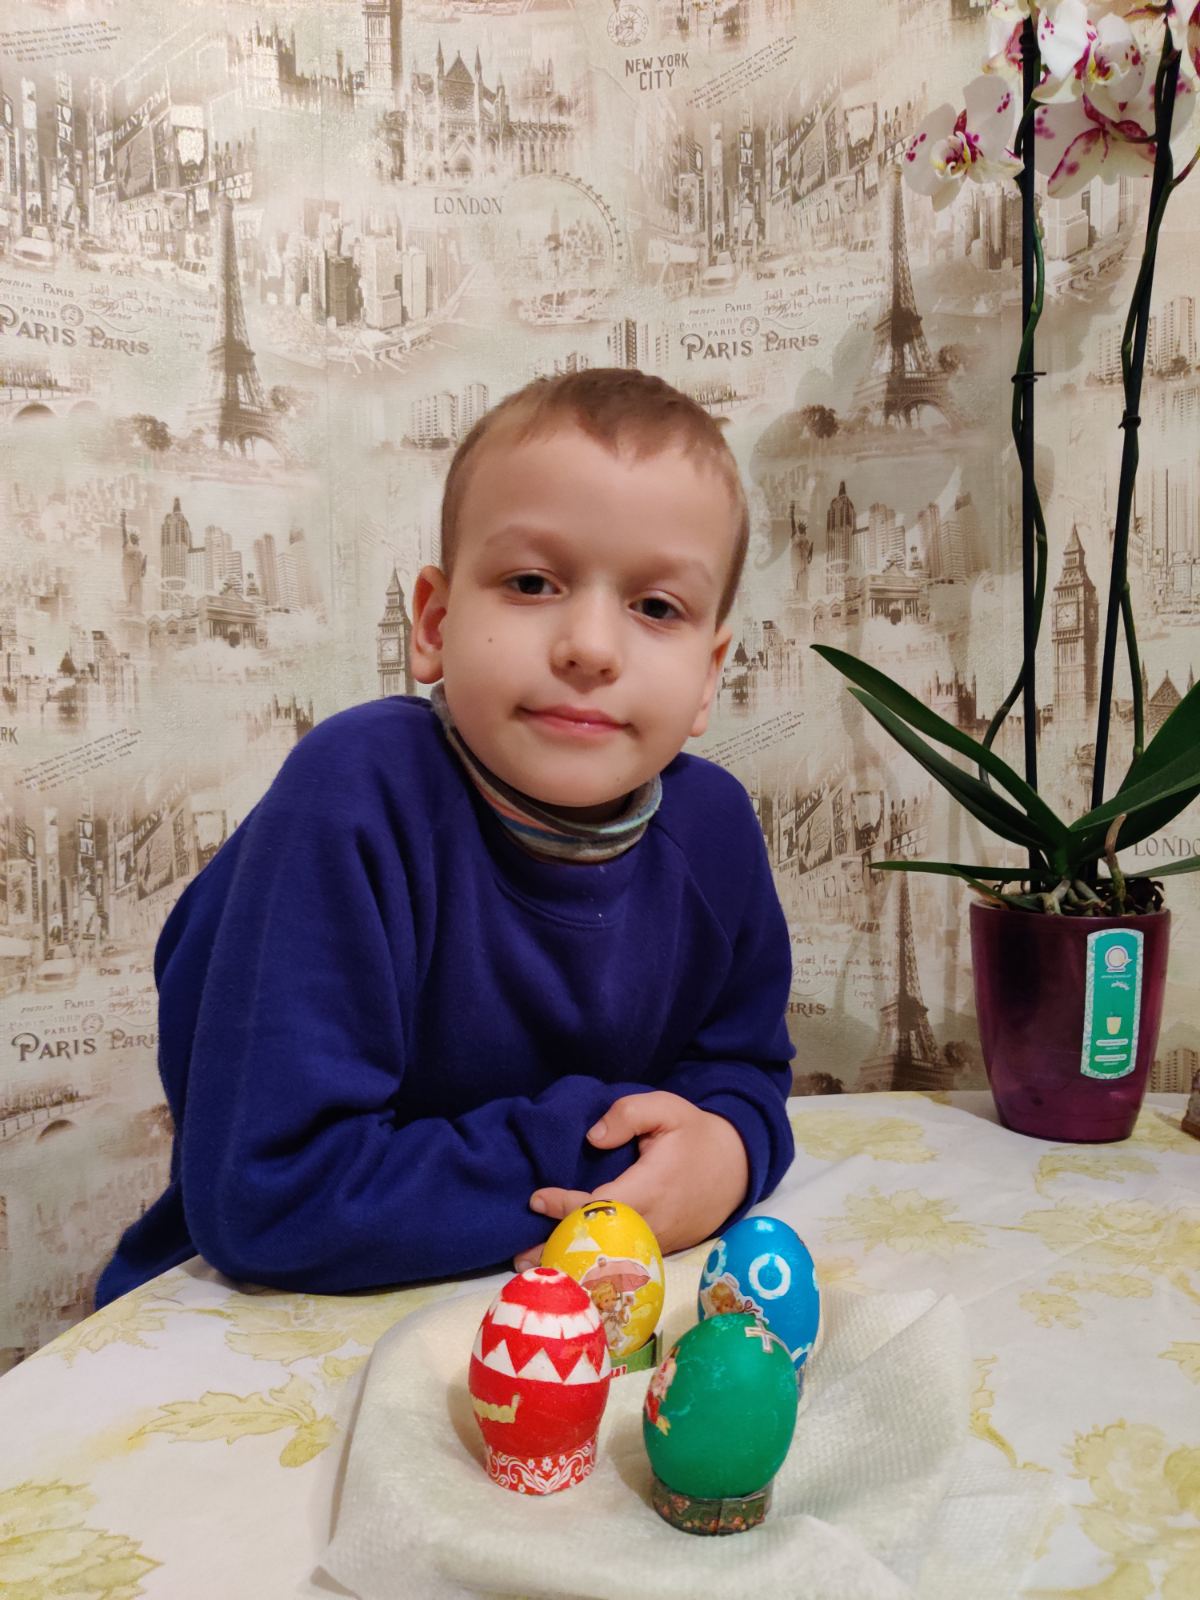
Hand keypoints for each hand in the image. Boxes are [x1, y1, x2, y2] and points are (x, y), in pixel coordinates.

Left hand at [513, 1092, 748, 1269]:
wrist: (739, 1166)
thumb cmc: (696, 1134)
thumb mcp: (667, 1108)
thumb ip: (628, 1114)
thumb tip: (592, 1138)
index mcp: (650, 1188)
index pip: (600, 1205)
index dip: (566, 1206)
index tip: (536, 1198)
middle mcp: (653, 1222)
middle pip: (600, 1244)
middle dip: (560, 1250)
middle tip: (520, 1258)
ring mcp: (659, 1241)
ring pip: (611, 1259)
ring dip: (575, 1261)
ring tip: (535, 1266)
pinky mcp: (663, 1249)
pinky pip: (624, 1260)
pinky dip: (596, 1263)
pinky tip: (570, 1264)